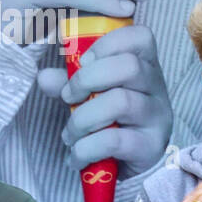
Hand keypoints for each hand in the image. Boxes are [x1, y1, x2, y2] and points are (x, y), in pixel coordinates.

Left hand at [36, 24, 170, 176]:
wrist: (129, 166)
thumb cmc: (110, 121)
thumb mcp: (88, 96)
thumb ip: (68, 82)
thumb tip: (44, 77)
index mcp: (144, 65)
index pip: (139, 36)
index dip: (107, 44)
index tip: (82, 62)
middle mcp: (157, 87)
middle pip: (129, 66)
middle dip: (87, 79)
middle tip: (68, 97)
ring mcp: (157, 117)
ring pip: (120, 102)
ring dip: (82, 119)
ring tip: (70, 134)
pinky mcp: (150, 146)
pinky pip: (114, 140)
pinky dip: (86, 148)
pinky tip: (77, 155)